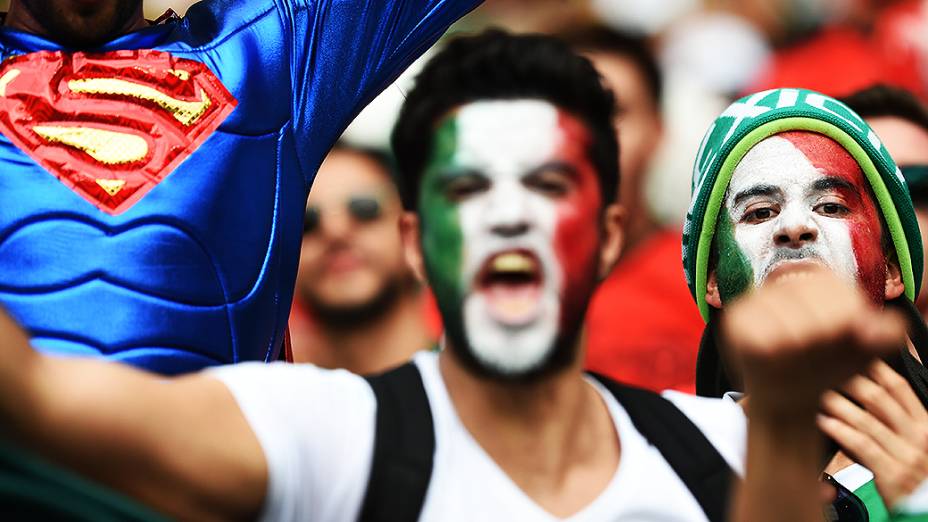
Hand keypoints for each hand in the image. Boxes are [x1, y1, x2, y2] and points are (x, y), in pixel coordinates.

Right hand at [722, 266, 904, 418]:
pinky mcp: (735, 319)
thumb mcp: (863, 351)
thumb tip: (883, 327)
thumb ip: (885, 335)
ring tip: (793, 361)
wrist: (787, 394)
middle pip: (821, 323)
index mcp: (822, 280)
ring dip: (798, 359)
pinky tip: (771, 362)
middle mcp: (787, 280)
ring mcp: (758, 298)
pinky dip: (771, 362)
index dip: (849, 337)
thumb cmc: (824, 367)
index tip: (838, 343)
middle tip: (812, 356)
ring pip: (794, 336)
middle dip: (822, 350)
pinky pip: (765, 346)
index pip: (847, 310)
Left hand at [819, 360, 927, 506]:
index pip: (898, 387)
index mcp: (925, 425)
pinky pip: (862, 446)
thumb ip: (894, 419)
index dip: (872, 367)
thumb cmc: (914, 476)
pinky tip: (823, 422)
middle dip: (847, 381)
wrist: (924, 510)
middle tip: (820, 370)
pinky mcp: (893, 475)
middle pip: (879, 398)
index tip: (846, 354)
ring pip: (866, 420)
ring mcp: (907, 456)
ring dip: (837, 404)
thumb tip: (866, 391)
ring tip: (815, 393)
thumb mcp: (912, 442)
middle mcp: (919, 437)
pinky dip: (840, 431)